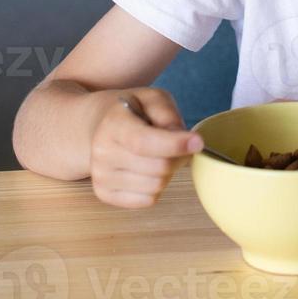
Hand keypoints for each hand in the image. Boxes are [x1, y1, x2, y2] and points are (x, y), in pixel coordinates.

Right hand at [88, 87, 201, 208]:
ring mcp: (101, 176)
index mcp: (113, 124)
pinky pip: (147, 200)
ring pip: (156, 186)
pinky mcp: (105, 194)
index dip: (175, 144)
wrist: (99, 127)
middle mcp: (102, 152)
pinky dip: (156, 187)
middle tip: (180, 146)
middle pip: (159, 168)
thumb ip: (168, 115)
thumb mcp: (152, 98)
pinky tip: (148, 170)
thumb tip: (183, 140)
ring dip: (168, 173)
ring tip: (160, 156)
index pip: (145, 142)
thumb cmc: (133, 112)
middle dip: (178, 157)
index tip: (198, 142)